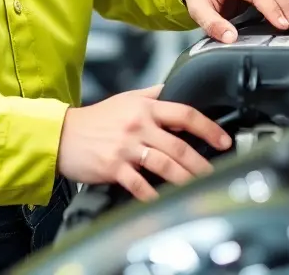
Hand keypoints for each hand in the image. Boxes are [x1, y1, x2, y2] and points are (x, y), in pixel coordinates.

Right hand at [56, 84, 232, 200]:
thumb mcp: (127, 98)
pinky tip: (166, 201)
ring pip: (164, 164)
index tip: (224, 140)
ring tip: (200, 187)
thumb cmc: (97, 119)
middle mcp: (138, 125)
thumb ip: (152, 94)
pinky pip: (139, 184)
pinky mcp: (114, 167)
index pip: (184, 113)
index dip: (208, 127)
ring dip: (186, 179)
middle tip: (217, 172)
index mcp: (145, 107)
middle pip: (179, 144)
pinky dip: (154, 194)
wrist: (64, 134)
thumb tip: (175, 88)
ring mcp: (126, 147)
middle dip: (202, 161)